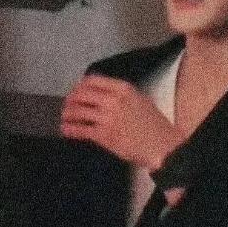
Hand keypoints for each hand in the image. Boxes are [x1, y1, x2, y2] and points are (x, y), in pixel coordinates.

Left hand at [60, 75, 183, 170]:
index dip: (79, 86)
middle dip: (71, 100)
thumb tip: (101, 94)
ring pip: (78, 111)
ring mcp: (107, 117)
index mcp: (123, 88)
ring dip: (67, 114)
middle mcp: (113, 100)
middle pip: (81, 94)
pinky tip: (65, 130)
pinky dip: (70, 129)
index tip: (76, 91)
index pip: (92, 80)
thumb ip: (121, 95)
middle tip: (67, 106)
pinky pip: (80, 130)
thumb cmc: (155, 125)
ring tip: (64, 118)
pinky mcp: (104, 135)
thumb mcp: (140, 100)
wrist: (163, 146)